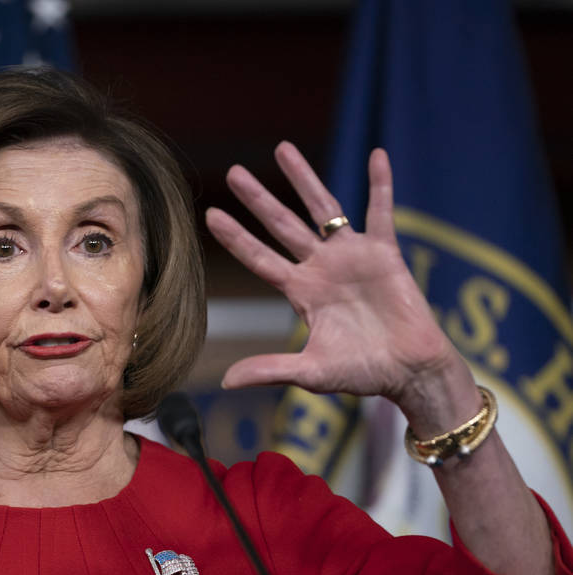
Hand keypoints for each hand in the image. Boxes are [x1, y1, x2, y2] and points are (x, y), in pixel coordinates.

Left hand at [206, 142, 463, 407]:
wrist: (409, 371)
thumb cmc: (361, 373)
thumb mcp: (310, 371)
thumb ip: (270, 370)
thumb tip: (226, 382)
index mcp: (300, 291)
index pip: (259, 257)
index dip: (236, 238)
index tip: (210, 214)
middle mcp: (320, 267)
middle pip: (281, 224)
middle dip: (258, 198)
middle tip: (233, 172)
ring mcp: (351, 257)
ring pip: (323, 208)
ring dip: (303, 179)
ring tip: (282, 149)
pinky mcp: (385, 254)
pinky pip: (381, 212)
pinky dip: (381, 184)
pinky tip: (377, 154)